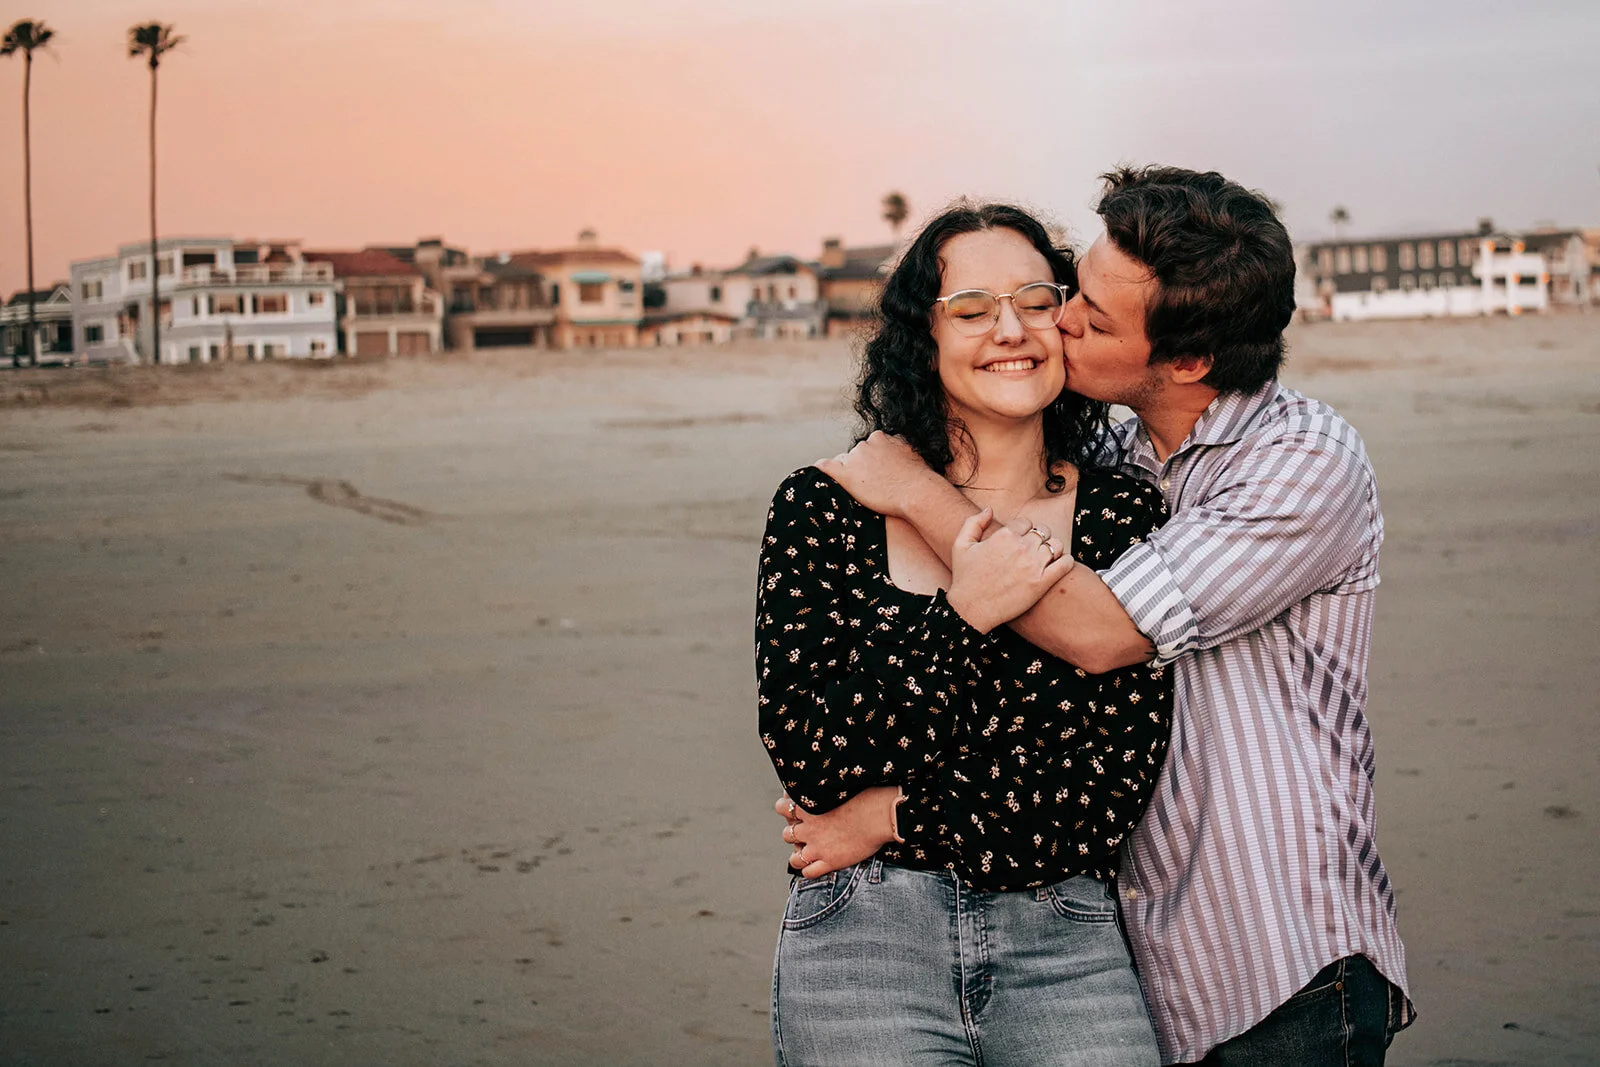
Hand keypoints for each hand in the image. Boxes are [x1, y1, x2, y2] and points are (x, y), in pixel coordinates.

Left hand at [774, 787, 901, 878]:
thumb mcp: (840, 786)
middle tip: (803, 833)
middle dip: (793, 834)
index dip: (786, 808)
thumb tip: (828, 781)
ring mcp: (818, 847)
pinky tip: (816, 866)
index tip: (793, 809)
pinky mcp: (830, 862)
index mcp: (809, 807)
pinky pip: (809, 873)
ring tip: (806, 853)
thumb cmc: (866, 795)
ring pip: (794, 858)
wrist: (879, 815)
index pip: (783, 807)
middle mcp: (809, 829)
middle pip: (787, 834)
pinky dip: (809, 871)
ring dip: (798, 856)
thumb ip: (827, 789)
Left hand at [814, 431, 940, 518]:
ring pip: (843, 464)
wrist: (918, 492)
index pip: (867, 448)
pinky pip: (826, 467)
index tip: (876, 474)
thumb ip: (900, 450)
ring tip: (864, 490)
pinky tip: (815, 474)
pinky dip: (821, 468)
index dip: (870, 463)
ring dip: (850, 474)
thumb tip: (902, 451)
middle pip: (854, 456)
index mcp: (880, 438)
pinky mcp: (847, 475)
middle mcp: (865, 444)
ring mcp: (855, 459)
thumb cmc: (921, 478)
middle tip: (872, 485)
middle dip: (859, 468)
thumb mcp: (912, 454)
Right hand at [945, 509, 1072, 632]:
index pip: (1026, 522)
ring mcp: (1033, 565)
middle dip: (1040, 538)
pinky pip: (1065, 564)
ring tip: (1047, 557)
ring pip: (1056, 545)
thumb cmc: (965, 578)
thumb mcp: (960, 545)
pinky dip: (1067, 561)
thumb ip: (974, 522)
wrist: (971, 609)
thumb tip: (989, 509)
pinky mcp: (1042, 583)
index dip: (1024, 530)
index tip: (1020, 540)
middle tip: (1034, 549)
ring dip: (1053, 549)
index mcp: (1004, 536)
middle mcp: (1021, 547)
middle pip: (1043, 532)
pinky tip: (1060, 564)